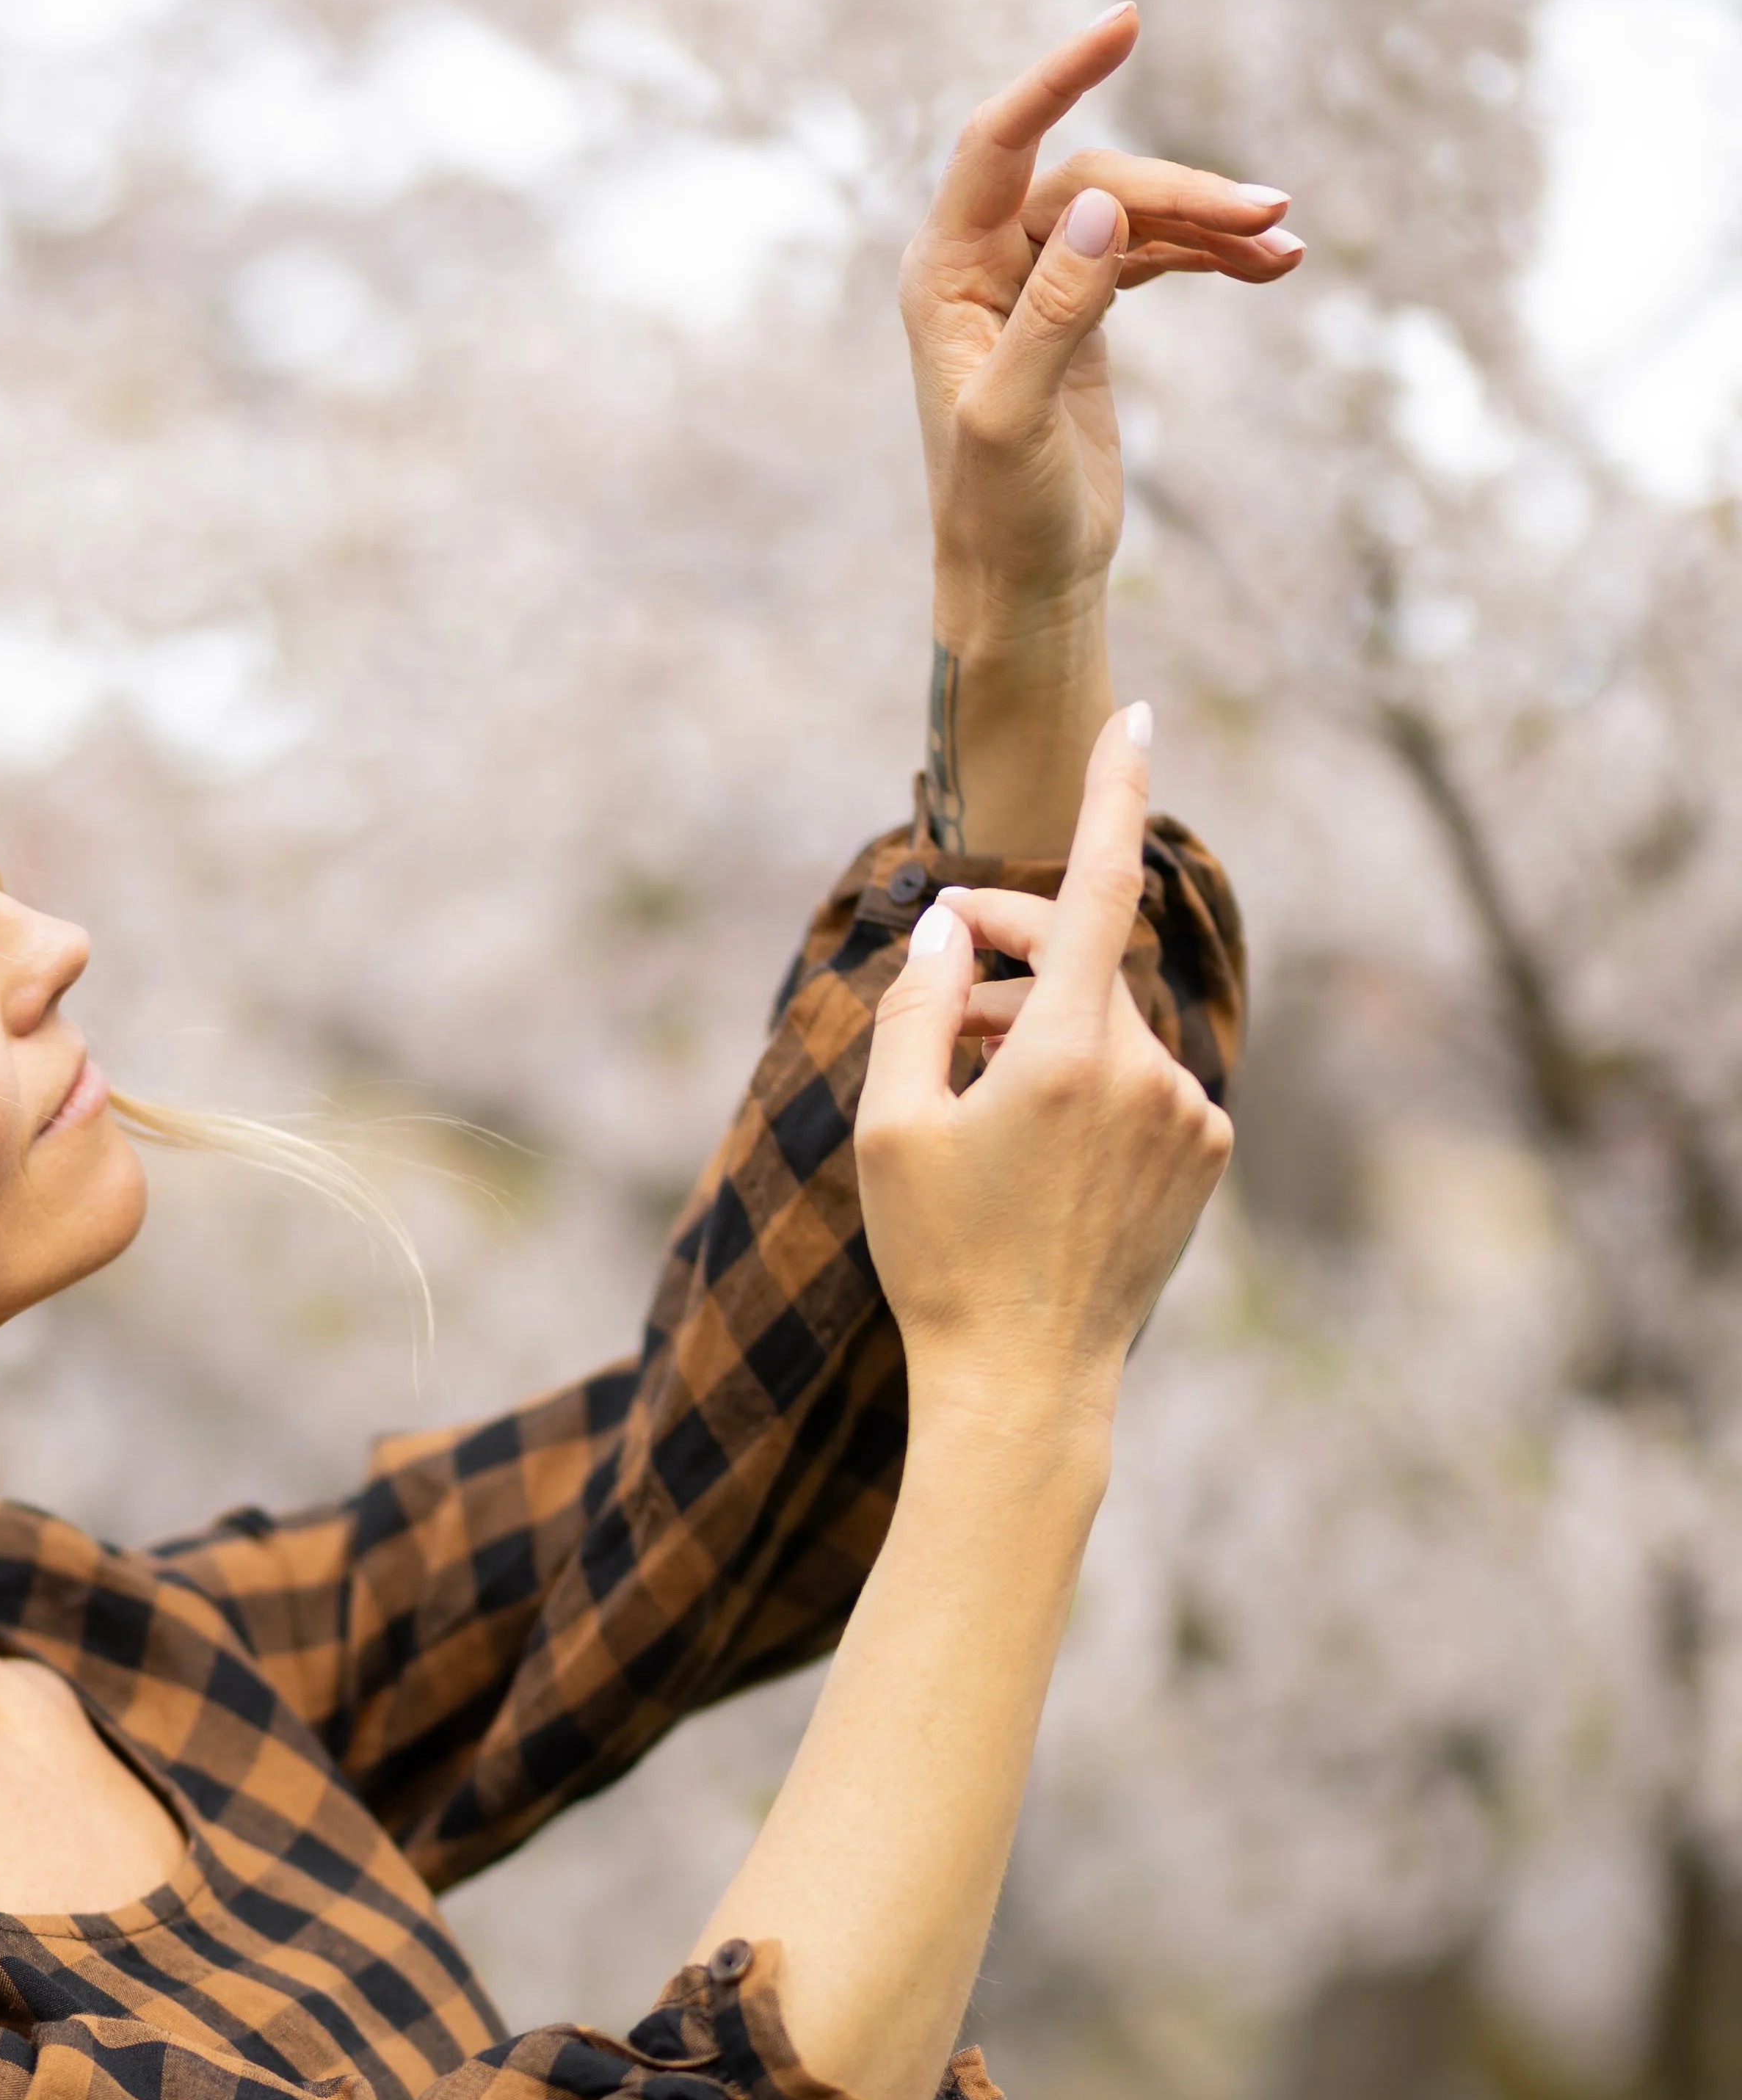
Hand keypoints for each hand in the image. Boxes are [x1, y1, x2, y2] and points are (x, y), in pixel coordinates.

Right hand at [856, 706, 1232, 1416]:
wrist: (1026, 1383)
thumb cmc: (942, 1260)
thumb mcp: (892, 1130)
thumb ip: (917, 1008)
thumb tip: (948, 929)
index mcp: (1068, 1054)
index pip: (1099, 888)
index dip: (1114, 793)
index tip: (1137, 716)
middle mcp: (1146, 1072)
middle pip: (1084, 962)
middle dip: (1012, 949)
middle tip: (943, 961)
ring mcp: (1189, 1115)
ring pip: (1108, 1026)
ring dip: (1042, 1028)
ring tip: (970, 1088)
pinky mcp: (1207, 1153)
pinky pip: (1140, 1080)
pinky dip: (1087, 1081)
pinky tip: (1034, 1144)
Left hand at [903, 2, 1302, 643]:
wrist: (1022, 585)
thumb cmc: (999, 514)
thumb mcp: (1015, 419)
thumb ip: (1052, 313)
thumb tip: (1099, 209)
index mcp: (942, 273)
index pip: (999, 142)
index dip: (1059, 78)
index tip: (1127, 22)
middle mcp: (982, 262)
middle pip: (1094, 183)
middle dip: (1182, 194)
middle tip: (1269, 218)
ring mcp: (1037, 281)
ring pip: (1133, 215)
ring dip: (1209, 223)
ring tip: (1284, 245)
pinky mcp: (1084, 309)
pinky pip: (1154, 254)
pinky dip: (1209, 256)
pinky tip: (1272, 267)